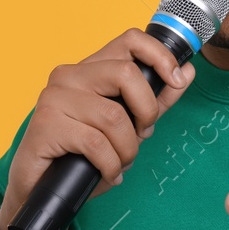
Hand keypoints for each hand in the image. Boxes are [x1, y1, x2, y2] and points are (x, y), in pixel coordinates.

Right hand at [0, 28, 193, 229]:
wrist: (41, 189)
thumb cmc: (83, 155)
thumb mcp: (128, 126)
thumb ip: (155, 99)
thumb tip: (186, 71)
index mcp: (89, 69)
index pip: (130, 40)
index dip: (160, 56)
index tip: (177, 78)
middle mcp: (69, 75)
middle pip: (126, 74)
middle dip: (146, 111)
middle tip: (142, 134)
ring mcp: (54, 97)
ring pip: (114, 117)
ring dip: (127, 150)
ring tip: (119, 163)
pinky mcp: (45, 124)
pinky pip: (95, 143)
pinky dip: (110, 165)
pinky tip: (106, 173)